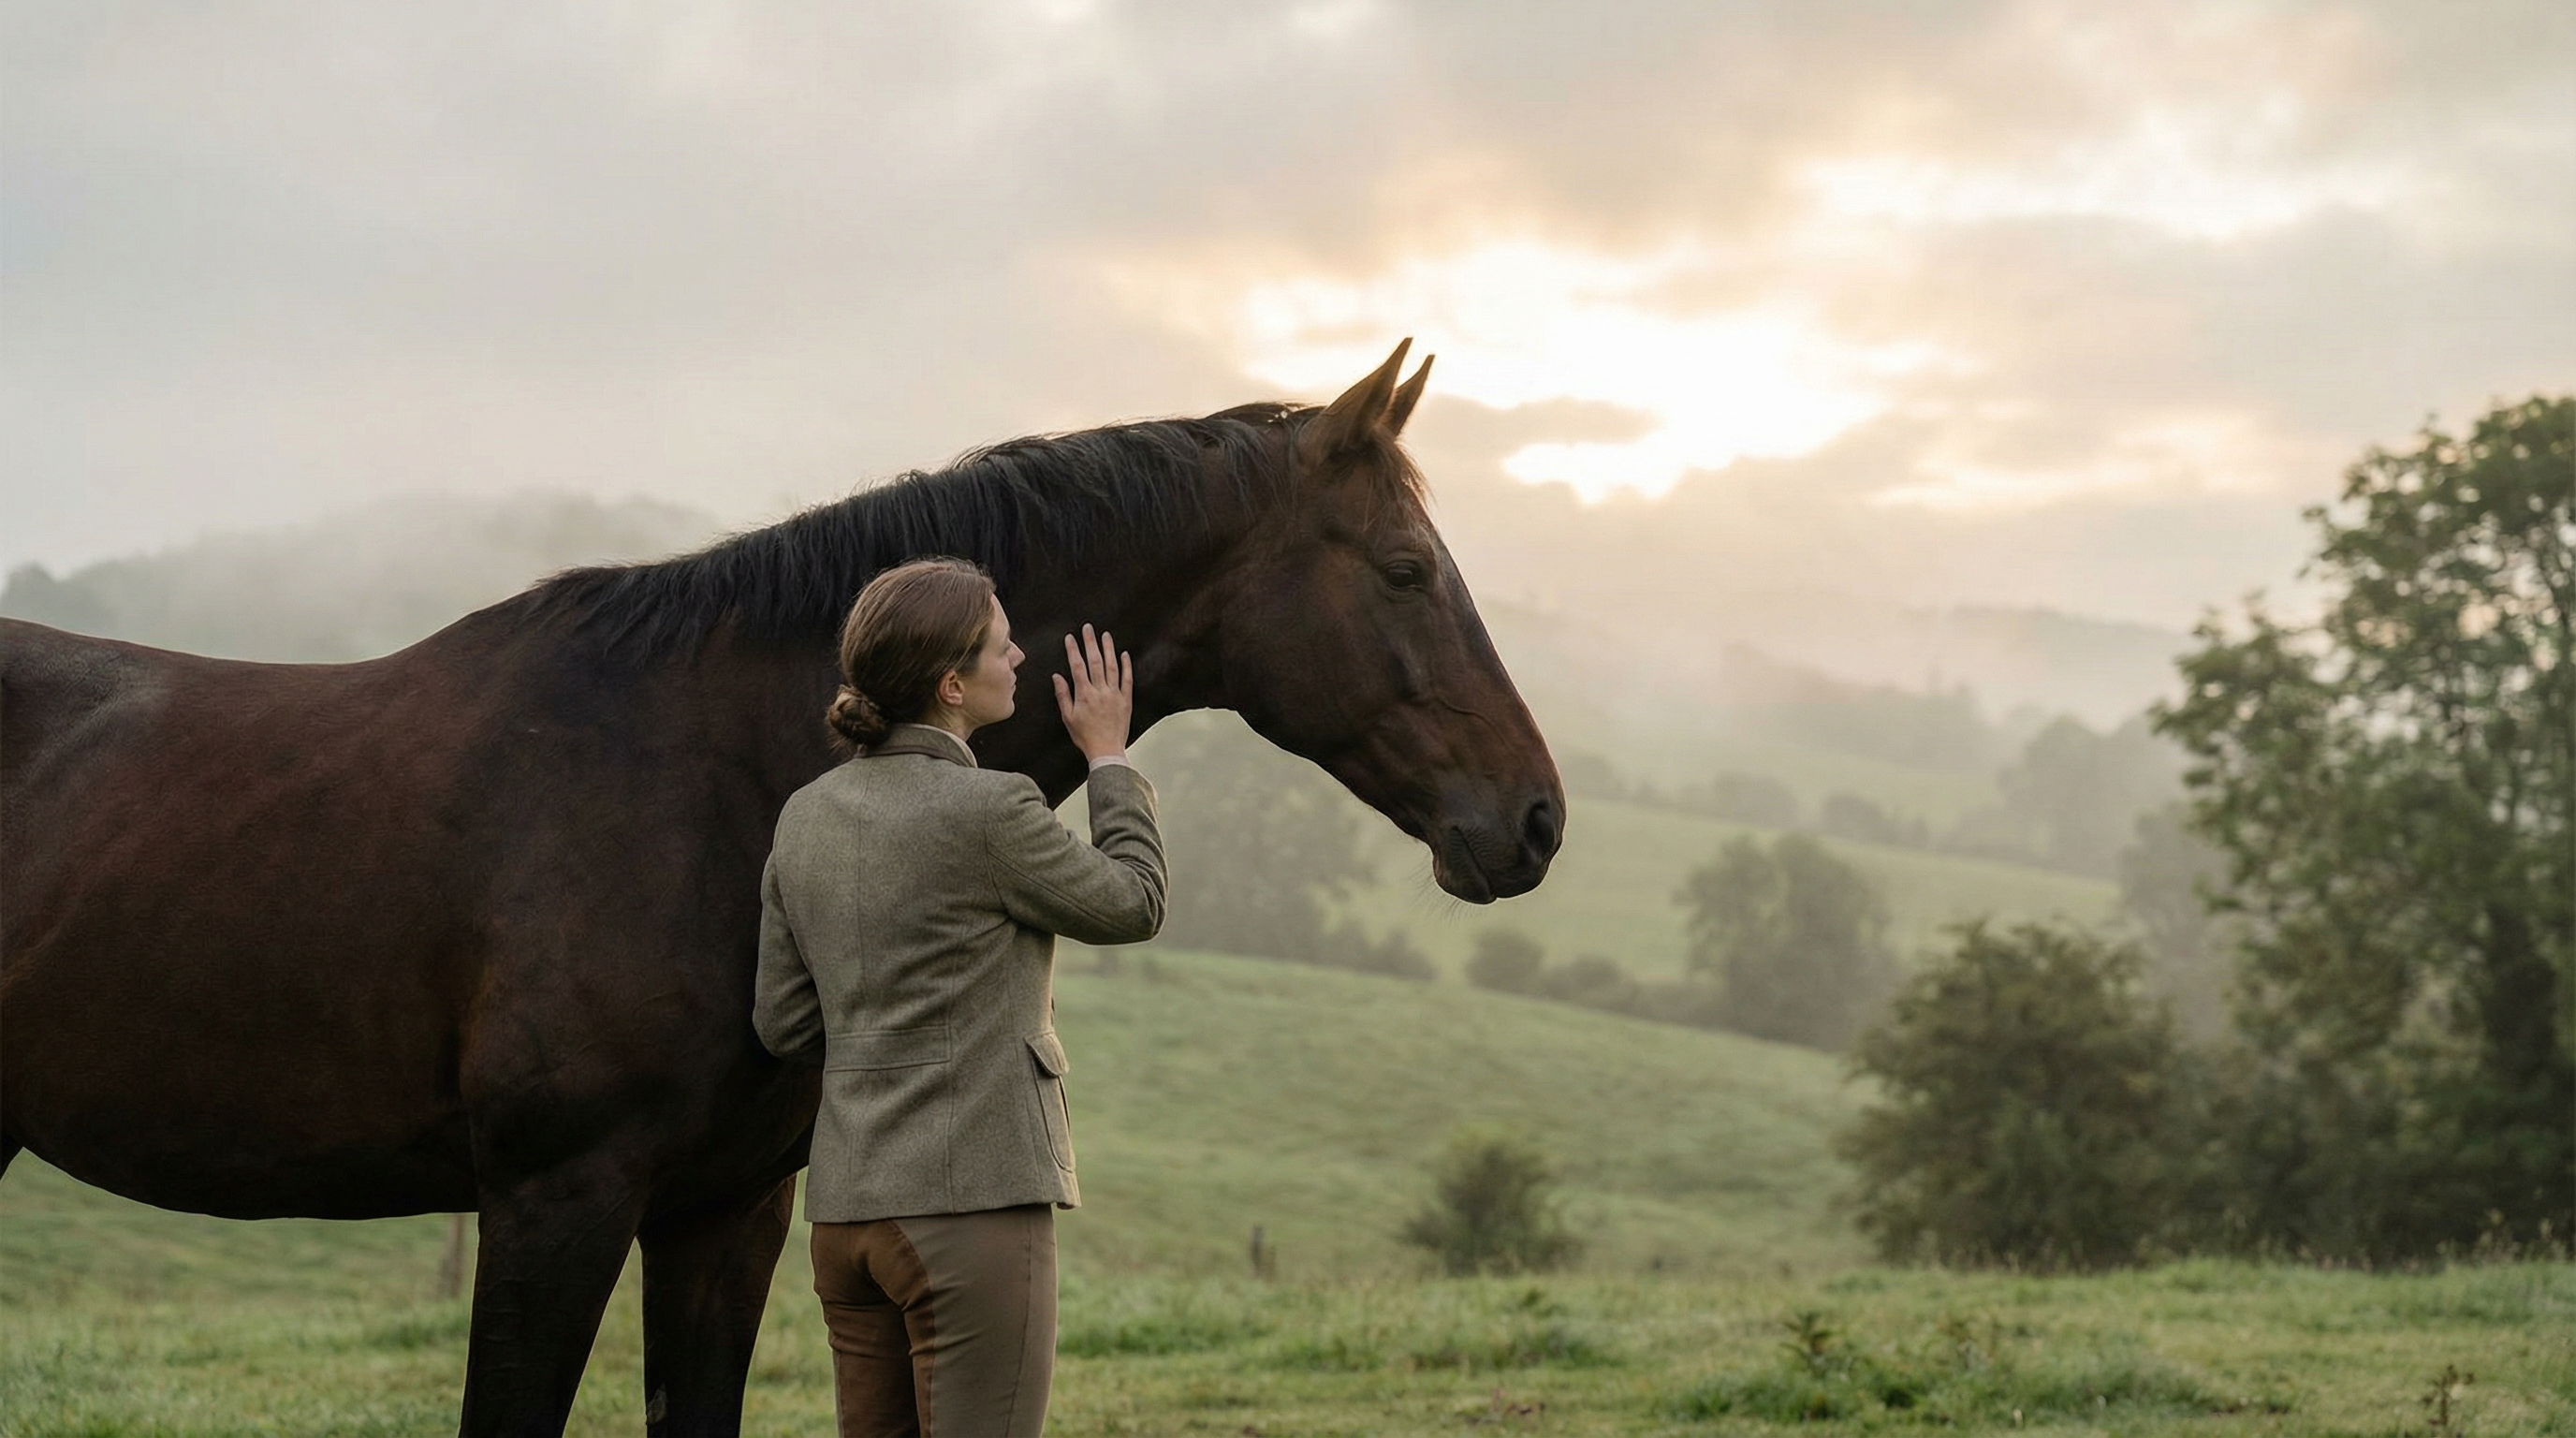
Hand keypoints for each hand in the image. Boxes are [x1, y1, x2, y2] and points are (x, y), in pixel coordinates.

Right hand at [1052, 624, 1132, 761]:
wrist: (1106, 750)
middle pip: (1095, 661)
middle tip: (1088, 627)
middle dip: (1090, 643)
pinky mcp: (1126, 700)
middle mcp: (1100, 691)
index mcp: (1084, 695)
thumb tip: (1057, 676)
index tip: (1070, 637)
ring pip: (1112, 666)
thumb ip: (1063, 695)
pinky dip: (1126, 666)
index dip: (1073, 650)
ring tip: (1105, 635)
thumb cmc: (1084, 736)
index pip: (1077, 666)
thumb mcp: (1068, 717)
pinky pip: (1127, 679)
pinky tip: (1124, 654)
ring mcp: (1115, 694)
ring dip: (1108, 649)